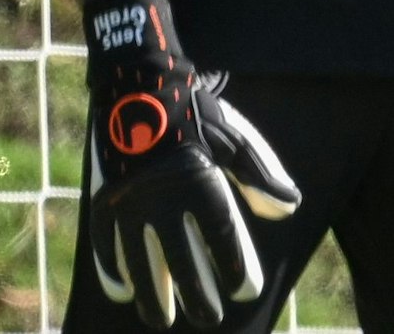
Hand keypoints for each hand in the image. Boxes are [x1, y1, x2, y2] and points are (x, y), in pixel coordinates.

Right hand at [84, 0, 300, 327]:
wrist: (139, 83)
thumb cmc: (194, 114)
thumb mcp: (235, 138)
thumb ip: (261, 175)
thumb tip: (289, 209)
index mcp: (201, 182)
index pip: (223, 240)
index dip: (237, 269)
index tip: (247, 291)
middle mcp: (163, 199)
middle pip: (183, 263)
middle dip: (199, 295)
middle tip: (210, 317)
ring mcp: (130, 202)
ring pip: (141, 264)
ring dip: (152, 295)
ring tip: (162, 319)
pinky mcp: (103, 199)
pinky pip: (106, 245)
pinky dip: (114, 271)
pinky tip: (124, 291)